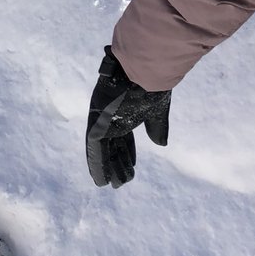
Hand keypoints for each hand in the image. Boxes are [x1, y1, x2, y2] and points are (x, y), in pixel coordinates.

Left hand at [85, 46, 170, 188]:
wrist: (145, 69)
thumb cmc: (151, 85)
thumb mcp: (156, 110)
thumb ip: (156, 126)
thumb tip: (159, 144)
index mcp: (124, 111)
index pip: (123, 137)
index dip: (127, 153)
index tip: (132, 169)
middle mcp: (110, 115)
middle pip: (113, 144)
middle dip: (118, 163)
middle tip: (122, 182)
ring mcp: (101, 117)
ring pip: (101, 149)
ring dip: (107, 168)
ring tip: (113, 186)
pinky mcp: (96, 121)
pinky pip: (94, 149)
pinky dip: (97, 165)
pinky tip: (101, 181)